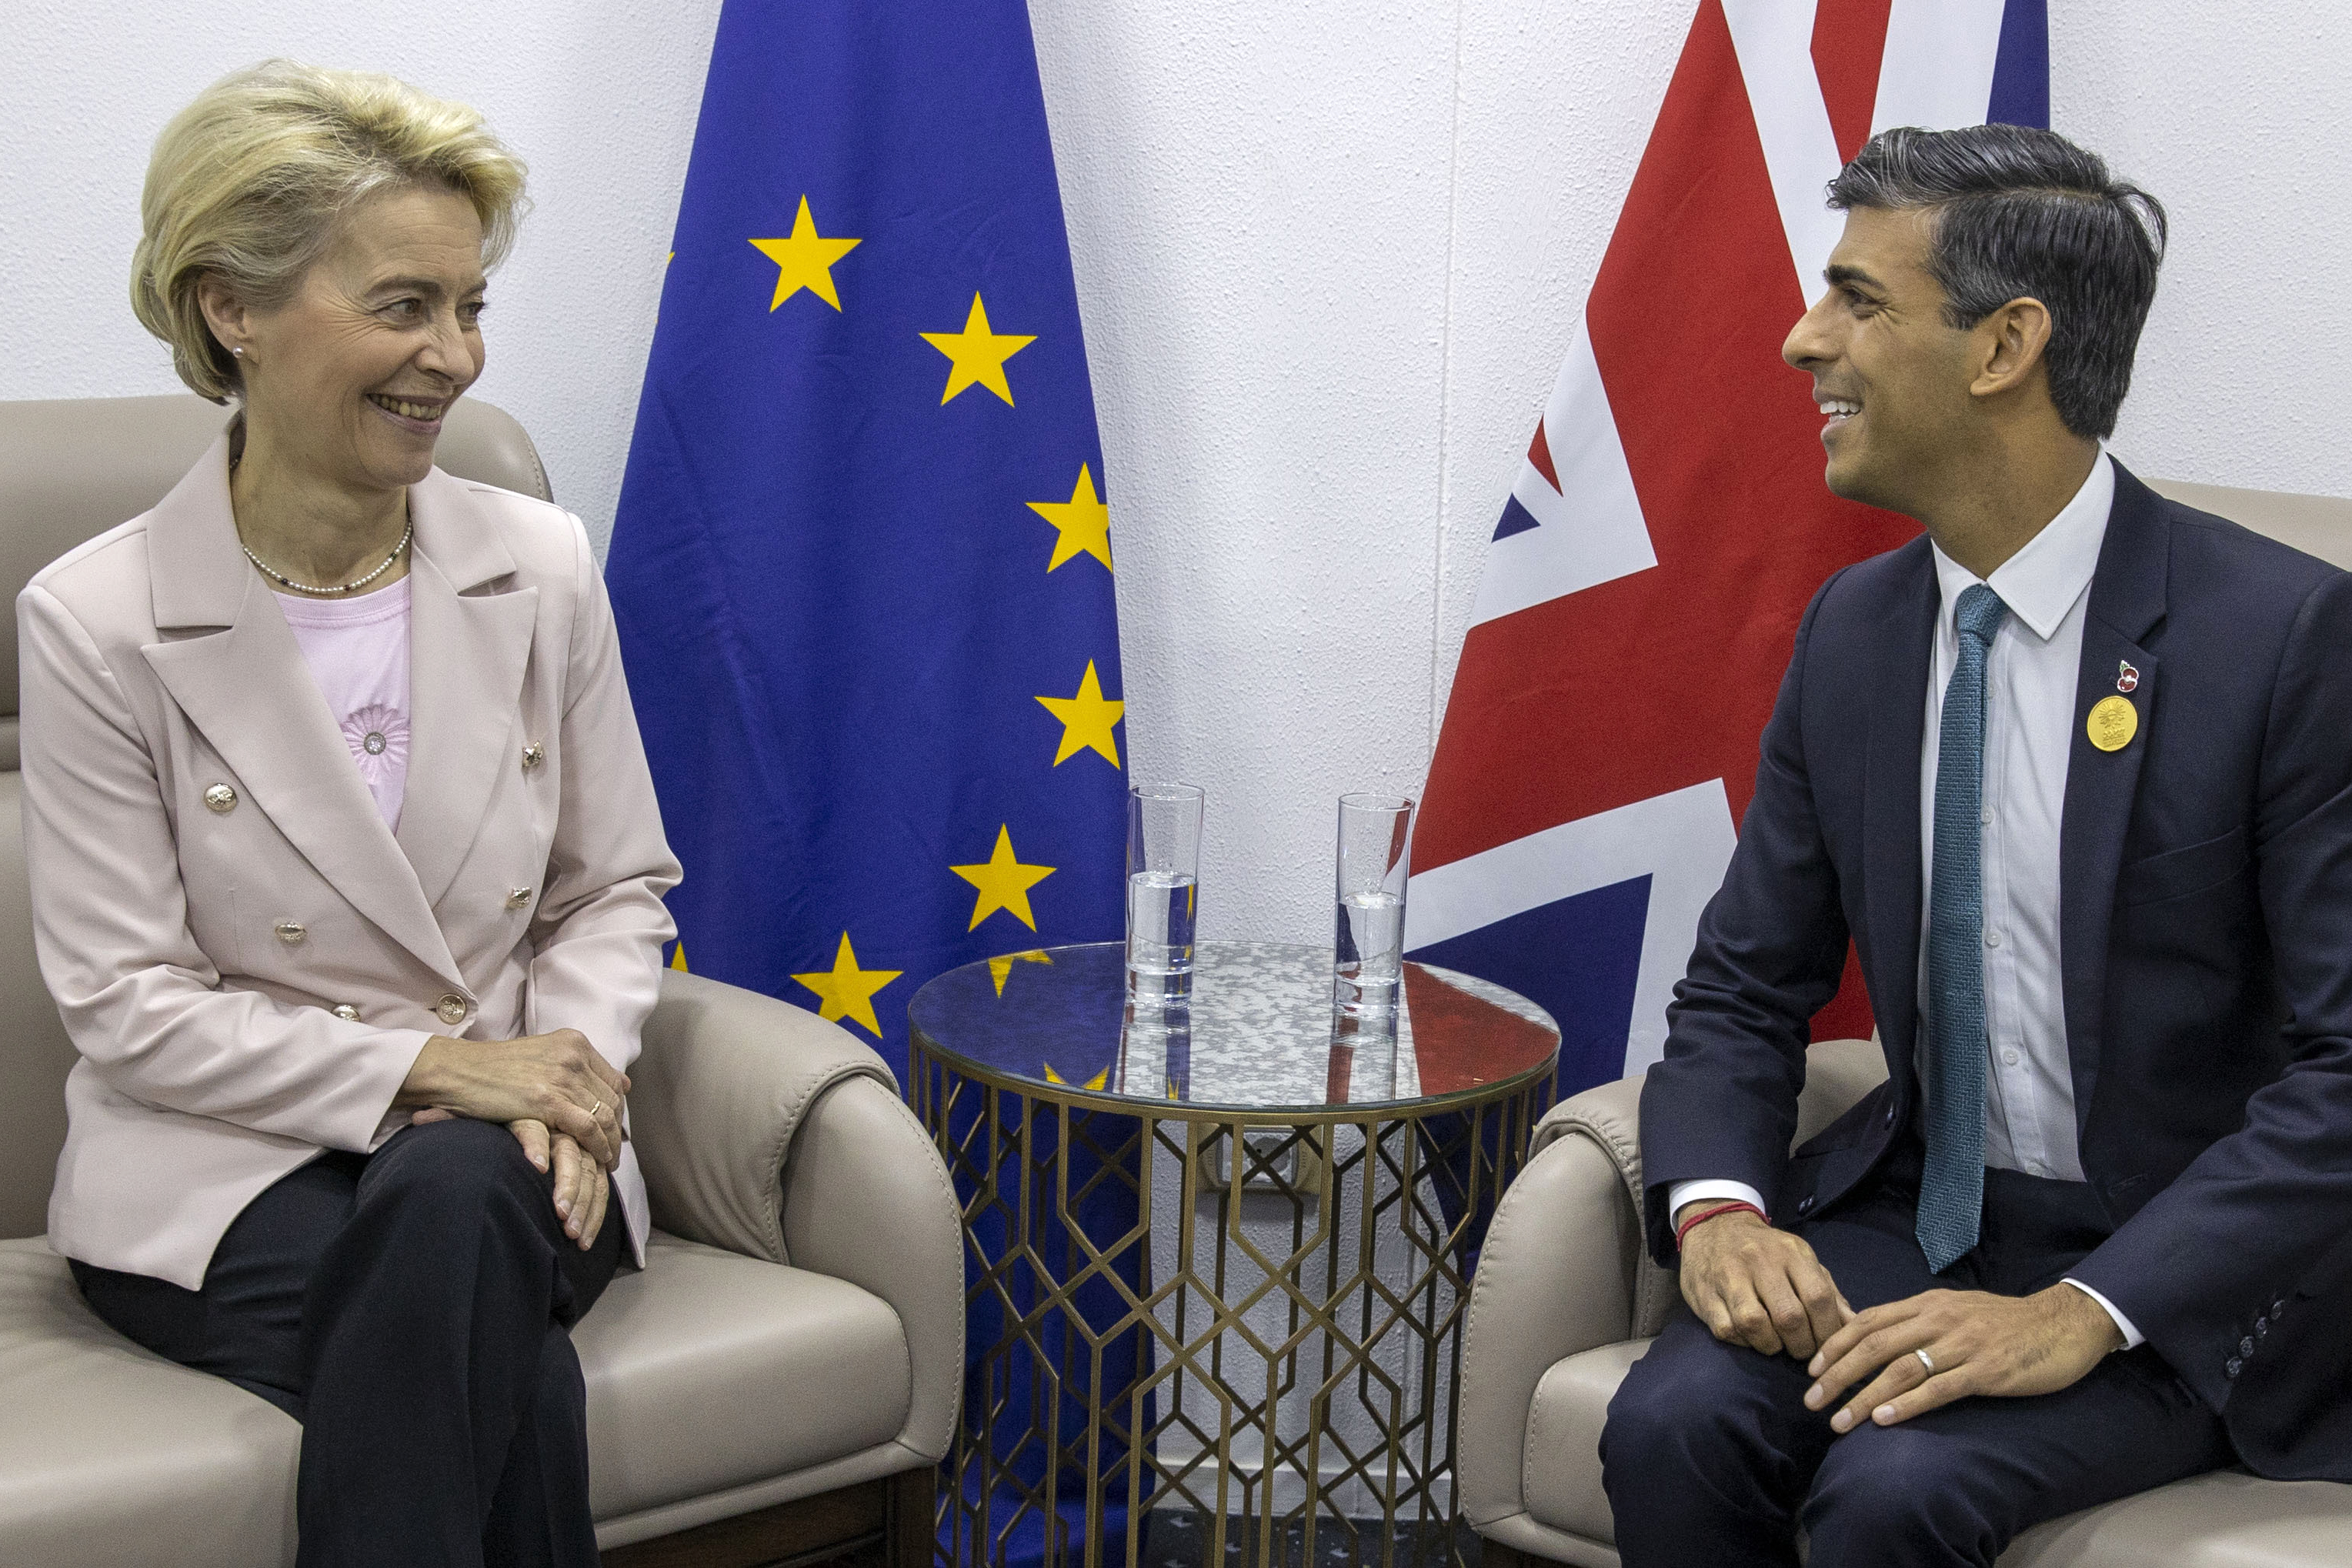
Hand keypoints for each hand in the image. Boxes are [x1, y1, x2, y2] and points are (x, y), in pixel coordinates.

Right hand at [396, 1029, 628, 1167]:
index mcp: (575, 1042)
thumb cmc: (493, 1069)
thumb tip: (623, 1084)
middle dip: (616, 1130)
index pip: (613, 1081)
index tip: (614, 1130)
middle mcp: (574, 1055)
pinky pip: (588, 1127)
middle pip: (612, 1099)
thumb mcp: (543, 1056)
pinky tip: (598, 1160)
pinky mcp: (548, 1100)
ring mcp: (562, 1076)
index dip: (618, 1109)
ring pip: (604, 1115)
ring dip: (611, 1143)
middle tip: (614, 1153)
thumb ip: (577, 1068)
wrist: (456, 1070)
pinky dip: (598, 1147)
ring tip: (609, 1162)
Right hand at [509, 1119, 609, 1249]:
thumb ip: (565, 1192)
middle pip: (587, 1175)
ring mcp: (553, 1127)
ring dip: (567, 1185)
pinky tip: (538, 1167)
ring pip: (569, 1157)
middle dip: (581, 1206)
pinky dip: (537, 1149)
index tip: (584, 1244)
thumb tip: (572, 1232)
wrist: (503, 1112)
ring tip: (560, 1210)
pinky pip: (535, 1132)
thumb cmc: (527, 1153)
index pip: (598, 1187)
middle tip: (571, 1233)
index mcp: (584, 1154)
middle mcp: (573, 1140)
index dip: (594, 1216)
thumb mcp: (551, 1172)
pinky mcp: (528, 1116)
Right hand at [1677, 1202, 1852, 1360]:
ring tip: (1777, 1345)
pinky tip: (1751, 1338)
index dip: (1827, 1330)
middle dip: (1801, 1345)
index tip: (1828, 1346)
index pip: (1818, 1297)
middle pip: (1789, 1316)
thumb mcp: (1801, 1259)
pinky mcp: (1704, 1294)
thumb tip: (1855, 1326)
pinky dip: (1744, 1342)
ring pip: (1755, 1325)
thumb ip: (1828, 1292)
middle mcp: (1759, 1261)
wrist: (1715, 1226)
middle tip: (1802, 1351)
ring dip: (1772, 1346)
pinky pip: (1728, 1330)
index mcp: (1790, 1252)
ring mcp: (1728, 1276)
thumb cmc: (1767, 1250)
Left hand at [1804, 1283, 2124, 1432]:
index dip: (1836, 1344)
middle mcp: (1938, 1319)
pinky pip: (1938, 1389)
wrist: (2063, 1323)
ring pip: (1900, 1369)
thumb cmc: (2006, 1321)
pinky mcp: (1986, 1371)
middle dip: (1837, 1374)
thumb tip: (1877, 1339)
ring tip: (1839, 1421)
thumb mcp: (1956, 1309)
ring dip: (1864, 1397)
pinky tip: (1884, 1420)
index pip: (1868, 1320)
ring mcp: (1962, 1344)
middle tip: (1811, 1400)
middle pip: (1874, 1345)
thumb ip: (1919, 1320)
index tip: (1812, 1369)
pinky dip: (1907, 1405)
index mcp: (1927, 1303)